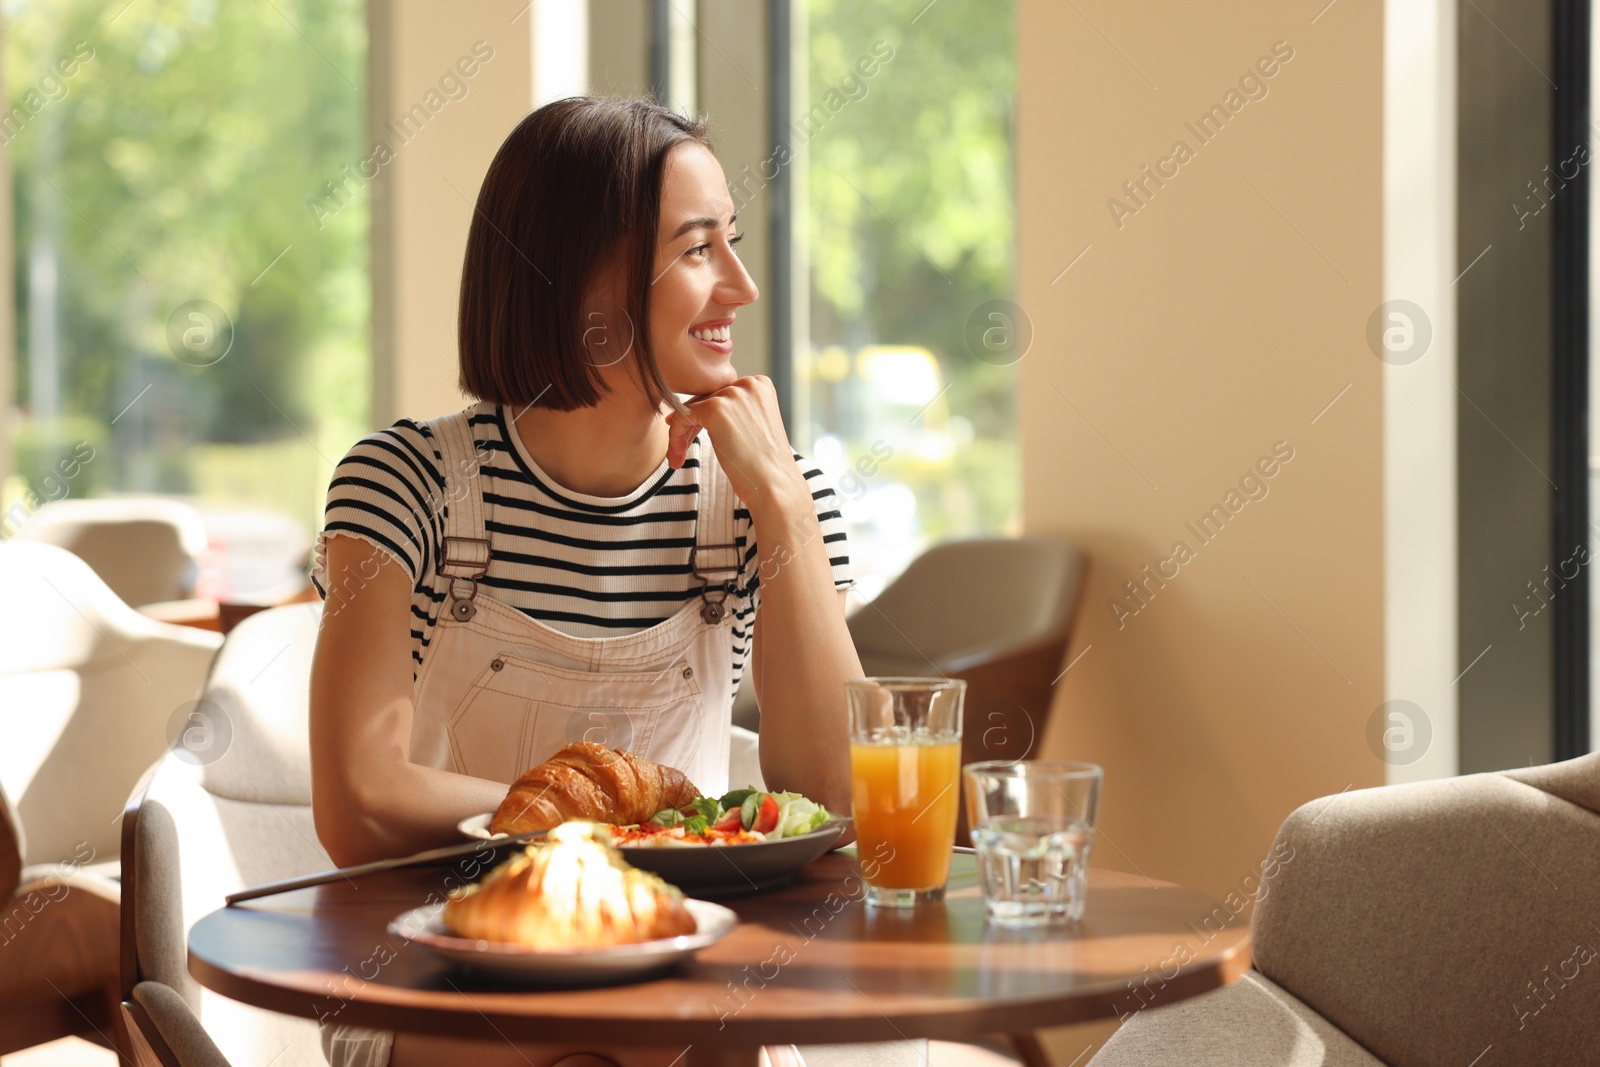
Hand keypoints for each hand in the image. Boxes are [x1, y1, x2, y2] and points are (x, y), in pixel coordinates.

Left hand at [664, 376, 808, 515]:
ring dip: (680, 434)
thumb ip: (731, 412)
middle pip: (704, 400)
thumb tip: (691, 407)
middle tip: (681, 452)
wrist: (774, 485)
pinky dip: (674, 437)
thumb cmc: (763, 466)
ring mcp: (732, 394)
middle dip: (691, 427)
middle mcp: (748, 384)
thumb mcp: (751, 428)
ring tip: (678, 458)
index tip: (693, 440)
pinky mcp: (715, 408)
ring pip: (690, 408)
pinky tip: (677, 458)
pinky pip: (681, 417)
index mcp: (760, 385)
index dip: (705, 419)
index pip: (721, 395)